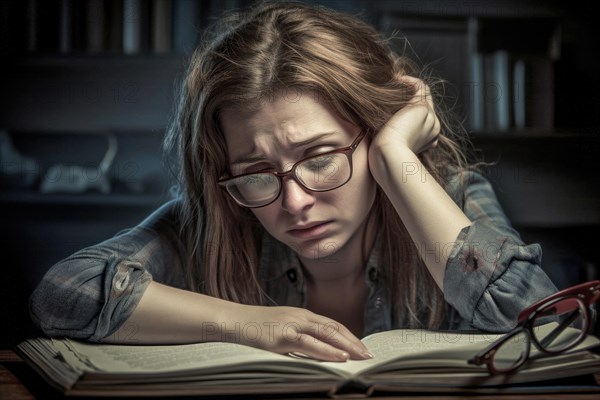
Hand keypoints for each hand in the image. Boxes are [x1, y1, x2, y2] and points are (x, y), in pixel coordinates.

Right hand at [223, 304, 371, 361]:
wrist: (234, 320)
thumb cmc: (256, 327)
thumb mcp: (281, 327)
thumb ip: (299, 336)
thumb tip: (317, 351)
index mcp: (301, 314)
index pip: (331, 324)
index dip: (348, 335)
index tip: (362, 346)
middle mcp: (300, 316)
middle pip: (333, 328)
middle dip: (353, 341)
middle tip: (369, 354)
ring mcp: (292, 325)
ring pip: (326, 334)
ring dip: (346, 346)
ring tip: (360, 356)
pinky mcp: (282, 336)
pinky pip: (309, 344)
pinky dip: (327, 351)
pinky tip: (339, 357)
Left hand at [369, 75, 440, 156]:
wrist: (389, 155)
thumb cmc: (384, 154)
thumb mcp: (390, 141)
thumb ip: (393, 132)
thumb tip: (383, 124)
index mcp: (427, 138)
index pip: (422, 118)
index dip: (408, 108)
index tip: (392, 104)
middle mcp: (432, 127)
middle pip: (424, 105)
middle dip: (408, 97)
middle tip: (391, 88)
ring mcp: (430, 117)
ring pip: (422, 96)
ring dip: (407, 88)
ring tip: (392, 83)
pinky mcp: (423, 109)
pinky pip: (420, 86)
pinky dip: (408, 80)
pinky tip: (395, 79)